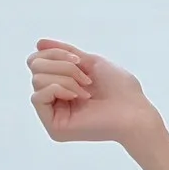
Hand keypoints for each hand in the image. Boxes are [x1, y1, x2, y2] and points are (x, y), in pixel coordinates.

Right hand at [27, 41, 160, 148]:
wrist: (133, 111)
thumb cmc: (120, 88)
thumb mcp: (90, 61)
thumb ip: (63, 52)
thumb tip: (38, 43)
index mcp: (62, 84)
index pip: (38, 60)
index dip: (54, 53)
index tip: (78, 59)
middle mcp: (55, 99)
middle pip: (35, 66)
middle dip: (62, 65)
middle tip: (86, 78)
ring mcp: (53, 113)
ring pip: (37, 80)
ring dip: (66, 78)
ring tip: (86, 90)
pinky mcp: (54, 126)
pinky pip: (37, 97)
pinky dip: (59, 89)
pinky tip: (78, 97)